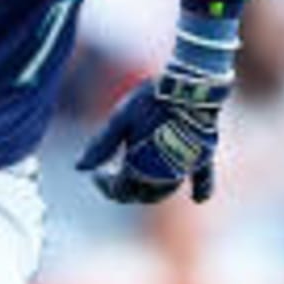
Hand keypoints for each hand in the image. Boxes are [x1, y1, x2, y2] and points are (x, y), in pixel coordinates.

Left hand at [74, 65, 232, 204]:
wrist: (189, 85)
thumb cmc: (150, 100)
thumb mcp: (119, 120)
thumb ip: (100, 146)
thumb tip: (79, 169)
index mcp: (140, 169)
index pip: (118, 191)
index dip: (104, 185)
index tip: (96, 174)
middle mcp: (163, 175)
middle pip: (142, 196)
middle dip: (125, 190)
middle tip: (114, 175)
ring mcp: (186, 167)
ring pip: (167, 190)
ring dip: (151, 190)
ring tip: (139, 177)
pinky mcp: (204, 155)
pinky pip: (204, 179)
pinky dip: (201, 189)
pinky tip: (198, 198)